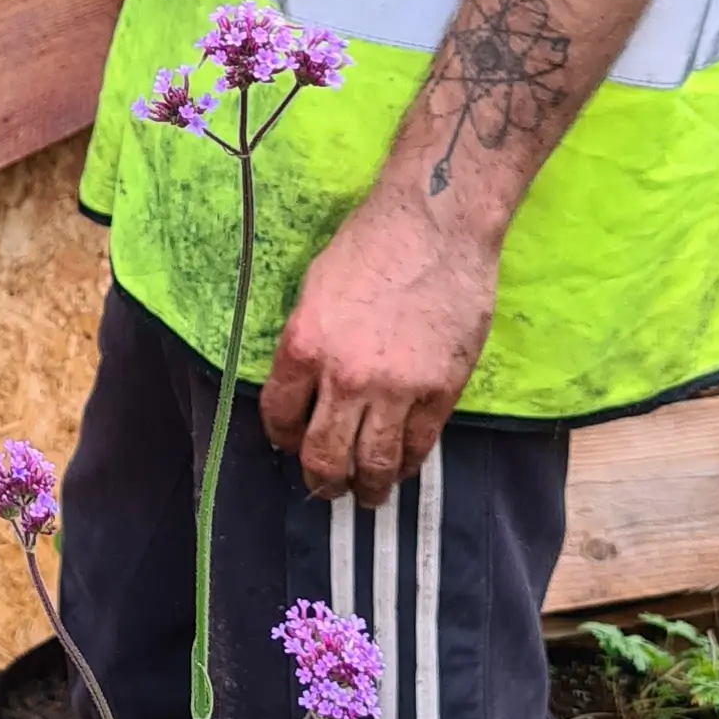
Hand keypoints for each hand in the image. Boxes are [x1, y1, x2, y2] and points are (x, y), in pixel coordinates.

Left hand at [258, 191, 498, 504]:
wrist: (433, 224)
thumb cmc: (370, 243)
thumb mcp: (315, 288)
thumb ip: (308, 341)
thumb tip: (306, 384)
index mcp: (304, 343)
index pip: (279, 414)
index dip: (281, 437)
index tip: (289, 444)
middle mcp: (344, 374)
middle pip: (323, 453)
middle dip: (321, 480)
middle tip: (325, 489)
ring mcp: (395, 387)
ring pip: (373, 462)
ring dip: (366, 487)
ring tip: (365, 494)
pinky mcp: (440, 390)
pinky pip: (419, 445)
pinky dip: (405, 463)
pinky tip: (399, 467)